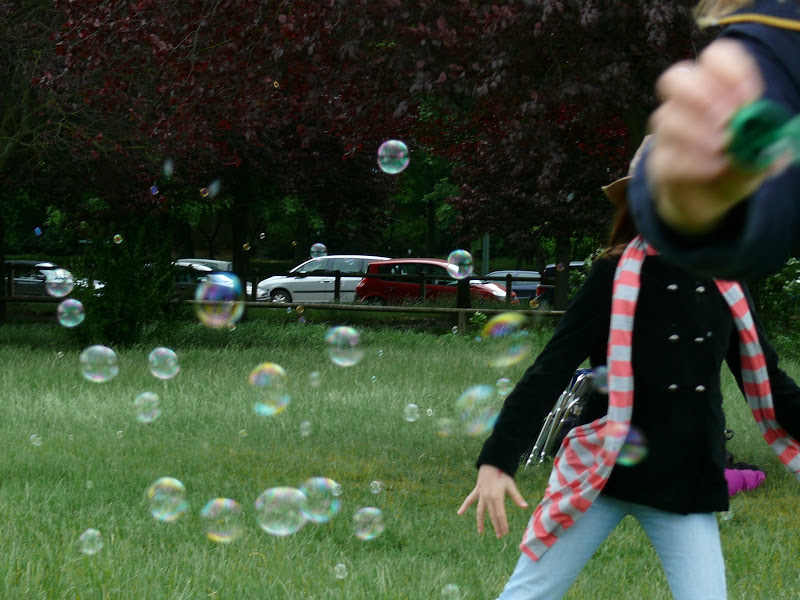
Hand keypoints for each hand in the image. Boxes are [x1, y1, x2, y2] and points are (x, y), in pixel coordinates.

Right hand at [457, 464, 528, 537]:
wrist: (492, 463)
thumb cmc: (502, 474)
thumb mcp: (511, 485)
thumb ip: (517, 497)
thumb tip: (525, 506)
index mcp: (497, 497)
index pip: (500, 514)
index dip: (503, 524)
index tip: (505, 532)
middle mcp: (488, 497)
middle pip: (492, 515)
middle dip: (496, 526)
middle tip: (500, 536)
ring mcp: (481, 495)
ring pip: (480, 511)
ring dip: (480, 522)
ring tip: (480, 532)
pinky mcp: (477, 492)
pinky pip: (469, 500)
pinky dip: (464, 506)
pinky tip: (459, 513)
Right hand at [647, 39, 768, 232]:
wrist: (707, 200)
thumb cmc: (734, 165)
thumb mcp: (759, 152)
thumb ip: (766, 143)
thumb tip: (773, 139)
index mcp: (713, 90)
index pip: (714, 58)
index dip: (731, 71)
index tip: (749, 97)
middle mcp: (683, 106)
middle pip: (676, 78)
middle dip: (702, 94)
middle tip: (726, 118)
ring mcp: (666, 134)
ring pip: (668, 119)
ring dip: (699, 132)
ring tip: (723, 148)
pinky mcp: (658, 163)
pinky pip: (667, 156)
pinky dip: (693, 162)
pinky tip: (714, 170)